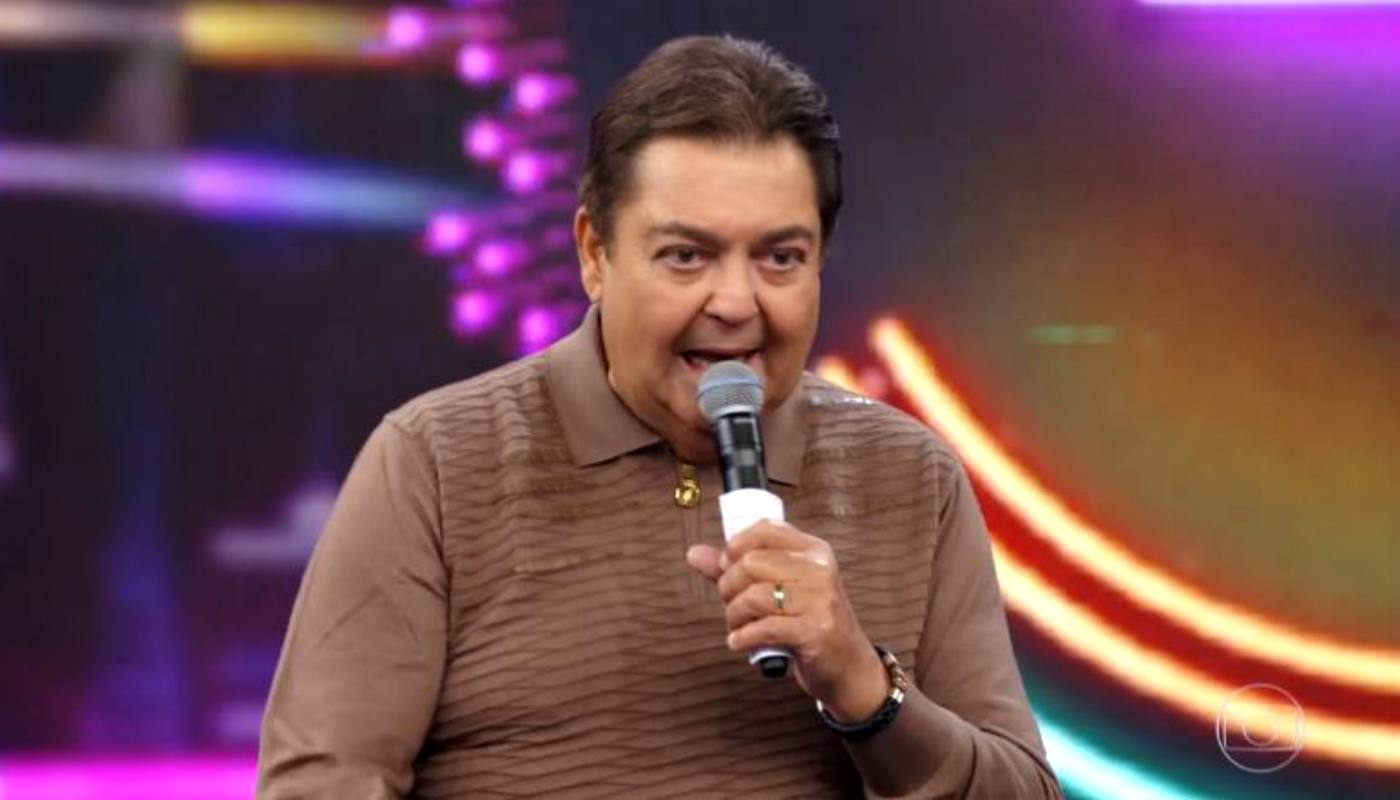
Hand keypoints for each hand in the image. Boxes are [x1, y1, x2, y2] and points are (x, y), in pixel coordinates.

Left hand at [686, 520, 888, 721]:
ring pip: (754, 596)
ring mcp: (820, 601)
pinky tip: (740, 642)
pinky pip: (764, 628)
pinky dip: (743, 637)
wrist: (848, 666)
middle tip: (732, 605)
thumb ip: (736, 570)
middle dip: (729, 587)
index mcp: (813, 551)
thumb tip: (694, 553)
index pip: (764, 530)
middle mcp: (819, 570)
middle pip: (751, 563)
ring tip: (736, 626)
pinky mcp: (816, 632)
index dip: (735, 547)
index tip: (728, 567)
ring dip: (733, 616)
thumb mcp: (780, 589)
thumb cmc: (810, 623)